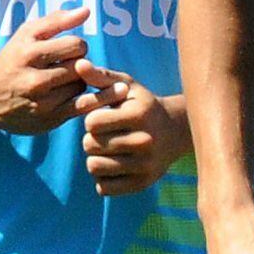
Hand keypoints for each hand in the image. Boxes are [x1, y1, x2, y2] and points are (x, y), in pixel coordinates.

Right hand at [0, 4, 97, 132]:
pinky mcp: (49, 121)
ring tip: (64, 81)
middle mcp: (34, 80)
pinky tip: (68, 94)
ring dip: (79, 82)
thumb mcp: (26, 34)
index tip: (68, 50)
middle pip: (81, 67)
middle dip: (79, 64)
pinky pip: (81, 107)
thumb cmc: (12, 59)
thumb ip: (57, 20)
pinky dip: (81, 99)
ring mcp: (42, 104)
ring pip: (81, 87)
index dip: (76, 45)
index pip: (76, 45)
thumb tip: (86, 11)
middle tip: (68, 66)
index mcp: (29, 54)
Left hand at [81, 70, 190, 196]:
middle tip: (105, 135)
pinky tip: (113, 165)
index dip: (91, 119)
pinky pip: (103, 187)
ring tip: (107, 150)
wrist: (175, 132)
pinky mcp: (142, 184)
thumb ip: (101, 77)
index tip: (103, 118)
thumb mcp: (126, 86)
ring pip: (94, 167)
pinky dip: (102, 177)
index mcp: (139, 115)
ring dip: (95, 158)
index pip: (91, 123)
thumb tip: (79, 65)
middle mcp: (144, 141)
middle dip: (91, 138)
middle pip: (90, 145)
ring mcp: (145, 165)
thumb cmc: (142, 105)